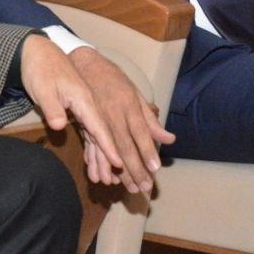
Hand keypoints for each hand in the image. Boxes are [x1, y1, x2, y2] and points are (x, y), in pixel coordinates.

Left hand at [19, 35, 129, 186]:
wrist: (38, 53)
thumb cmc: (41, 69)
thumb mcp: (43, 88)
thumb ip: (52, 107)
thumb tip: (58, 126)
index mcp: (84, 98)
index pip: (98, 126)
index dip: (108, 146)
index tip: (118, 163)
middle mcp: (88, 105)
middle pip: (102, 134)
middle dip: (110, 157)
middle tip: (118, 179)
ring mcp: (84, 108)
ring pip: (96, 136)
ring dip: (102, 157)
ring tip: (106, 179)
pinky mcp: (77, 110)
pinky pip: (89, 132)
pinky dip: (93, 148)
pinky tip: (96, 164)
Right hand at [70, 47, 173, 193]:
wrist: (84, 65)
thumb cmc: (114, 79)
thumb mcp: (136, 93)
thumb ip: (150, 119)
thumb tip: (169, 138)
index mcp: (128, 105)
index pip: (140, 132)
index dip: (147, 150)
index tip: (155, 168)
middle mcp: (112, 114)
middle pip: (125, 146)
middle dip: (135, 168)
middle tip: (144, 187)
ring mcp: (97, 120)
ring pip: (108, 150)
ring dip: (118, 171)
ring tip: (128, 188)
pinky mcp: (85, 125)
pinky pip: (92, 148)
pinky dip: (98, 164)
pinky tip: (104, 177)